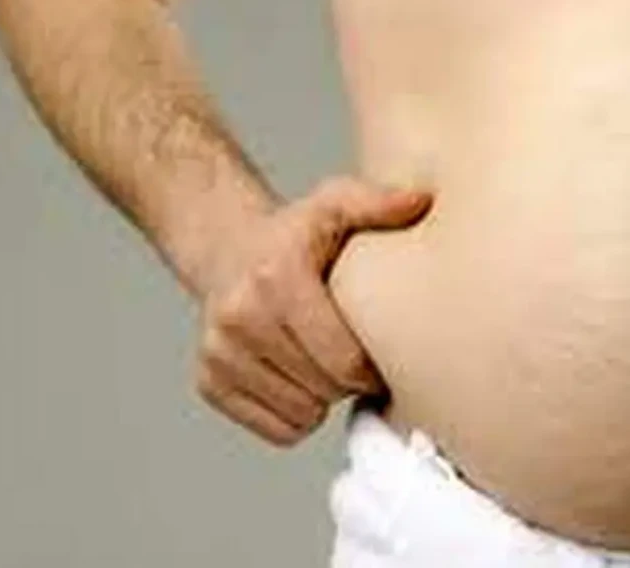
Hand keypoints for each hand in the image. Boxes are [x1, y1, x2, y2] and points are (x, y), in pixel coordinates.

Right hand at [195, 176, 432, 446]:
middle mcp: (239, 317)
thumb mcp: (333, 204)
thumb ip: (378, 202)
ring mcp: (219, 353)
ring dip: (323, 398)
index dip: (373, 368)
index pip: (344, 361)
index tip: (381, 354)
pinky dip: (296, 413)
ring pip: (303, 415)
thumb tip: (421, 200)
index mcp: (276, 278)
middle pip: (325, 390)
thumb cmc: (292, 235)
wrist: (226, 250)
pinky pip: (278, 430)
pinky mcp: (208, 382)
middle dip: (349, 381)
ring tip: (323, 361)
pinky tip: (298, 375)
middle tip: (353, 356)